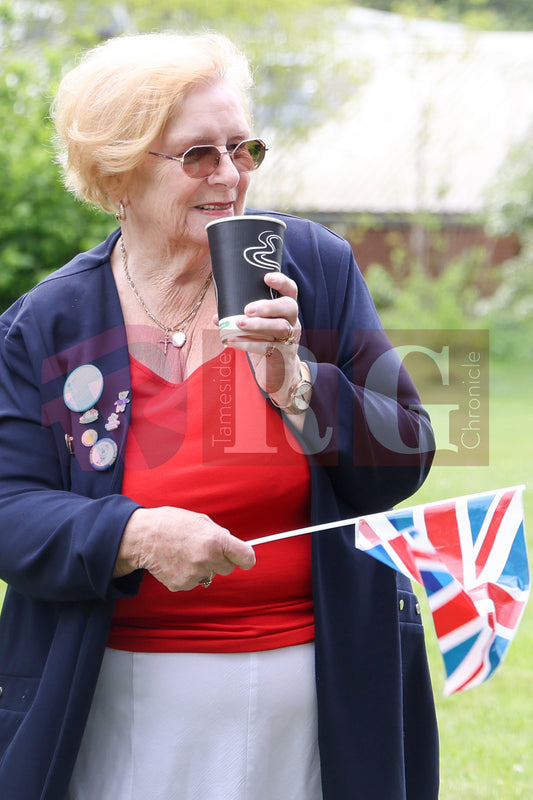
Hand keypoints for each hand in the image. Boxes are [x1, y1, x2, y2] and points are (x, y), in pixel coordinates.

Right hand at [114, 506, 255, 590]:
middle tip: (204, 549)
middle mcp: (207, 559)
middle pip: (228, 568)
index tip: (244, 559)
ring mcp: (194, 574)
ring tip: (185, 553)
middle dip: (220, 560)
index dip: (246, 558)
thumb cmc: (171, 524)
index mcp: (215, 540)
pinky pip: (193, 581)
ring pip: (209, 575)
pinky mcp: (182, 585)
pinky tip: (176, 562)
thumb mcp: (200, 520)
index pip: (245, 557)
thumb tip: (234, 547)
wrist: (142, 536)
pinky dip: (187, 574)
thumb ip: (220, 534)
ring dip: (202, 567)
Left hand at [213, 271, 302, 403]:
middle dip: (268, 306)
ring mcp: (290, 338)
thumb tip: (217, 316)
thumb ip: (241, 317)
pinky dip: (249, 343)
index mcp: (286, 309)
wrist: (280, 370)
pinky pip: (268, 347)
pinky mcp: (283, 354)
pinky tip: (233, 341)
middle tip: (247, 309)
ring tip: (238, 323)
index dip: (282, 281)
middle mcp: (293, 321)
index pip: (291, 290)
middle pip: (289, 307)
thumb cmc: (267, 341)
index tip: (266, 277)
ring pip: (280, 327)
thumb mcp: (260, 327)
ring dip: (258, 325)